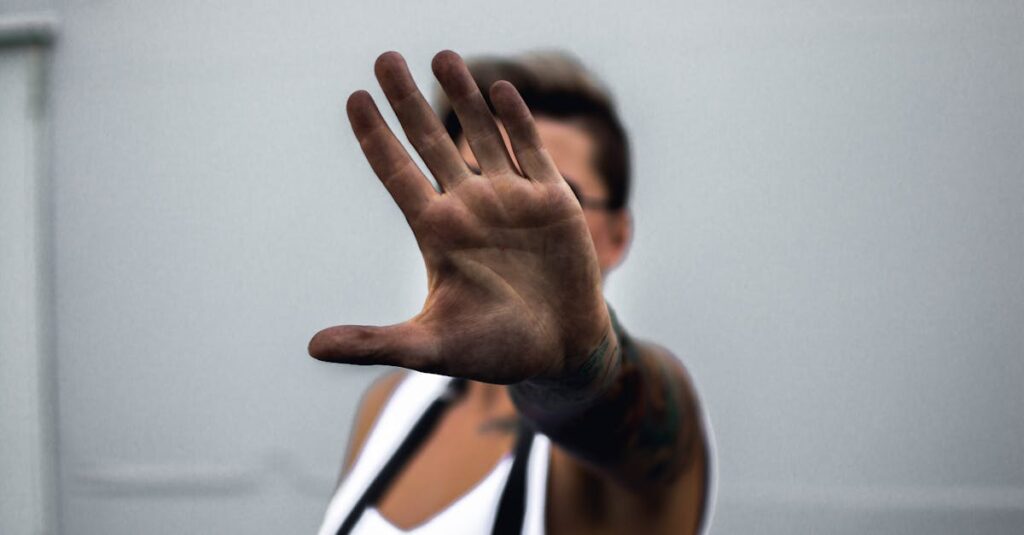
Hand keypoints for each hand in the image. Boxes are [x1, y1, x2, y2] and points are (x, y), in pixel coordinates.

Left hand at [308, 50, 611, 383]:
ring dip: (462, 95)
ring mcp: (510, 199)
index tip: (353, 98)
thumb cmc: (494, 350)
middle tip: (384, 58)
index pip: (396, 172)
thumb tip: (314, 347)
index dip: (375, 135)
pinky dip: (515, 120)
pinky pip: (530, 150)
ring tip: (441, 56)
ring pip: (481, 134)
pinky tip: (499, 89)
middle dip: (408, 100)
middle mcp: (469, 206)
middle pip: (431, 141)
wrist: (560, 351)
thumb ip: (376, 342)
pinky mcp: (551, 201)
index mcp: (436, 232)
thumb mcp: (430, 348)